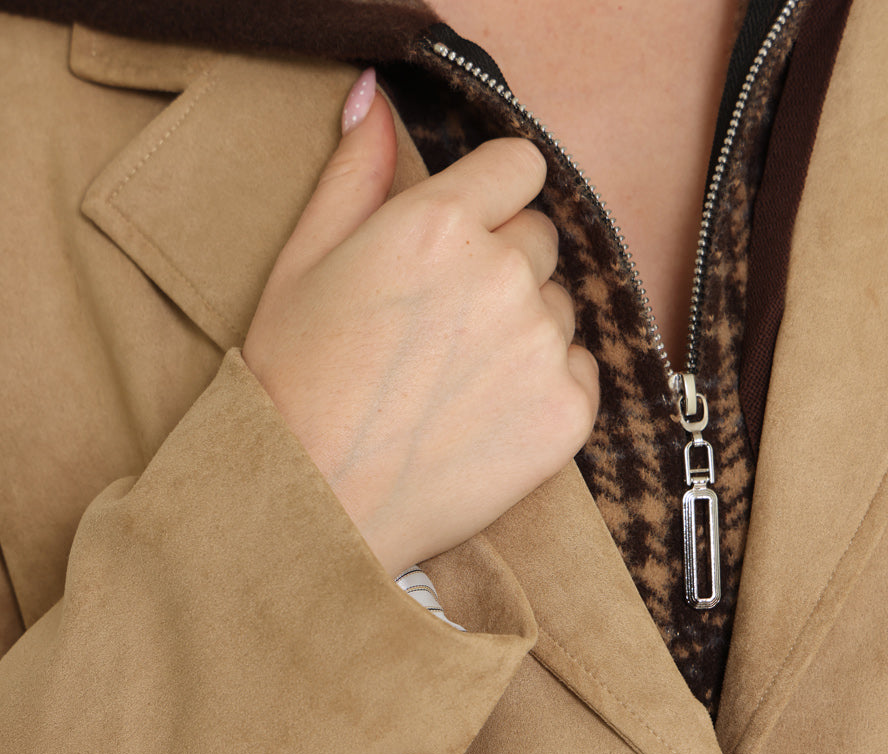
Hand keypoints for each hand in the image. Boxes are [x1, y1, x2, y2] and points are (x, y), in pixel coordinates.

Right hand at [243, 69, 599, 577]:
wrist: (317, 506)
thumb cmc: (295, 387)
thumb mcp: (303, 264)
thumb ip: (353, 175)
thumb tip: (374, 100)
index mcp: (437, 222)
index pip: (519, 167)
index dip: (494, 200)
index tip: (469, 236)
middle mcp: (501, 275)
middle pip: (540, 240)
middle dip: (503, 268)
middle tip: (443, 329)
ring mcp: (540, 346)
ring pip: (560, 308)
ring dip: (525, 330)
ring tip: (457, 381)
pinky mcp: (567, 414)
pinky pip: (580, 373)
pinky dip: (546, 389)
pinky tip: (486, 416)